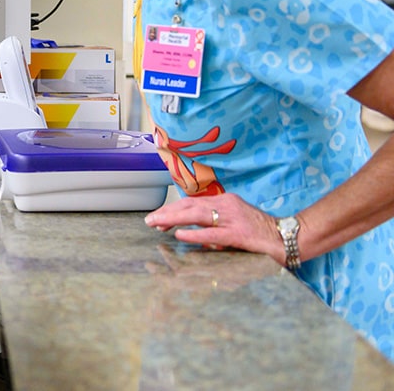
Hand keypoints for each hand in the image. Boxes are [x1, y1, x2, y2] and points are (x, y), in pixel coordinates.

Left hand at [144, 192, 285, 265]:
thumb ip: (215, 227)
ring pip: (196, 215)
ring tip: (157, 225)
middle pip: (190, 205)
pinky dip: (195, 234)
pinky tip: (180, 235)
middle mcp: (226, 205)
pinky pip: (212, 234)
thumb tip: (193, 235)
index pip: (192, 202)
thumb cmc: (262, 233)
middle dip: (167, 213)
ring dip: (173, 219)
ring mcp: (232, 219)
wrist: (289, 237)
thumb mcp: (235, 224)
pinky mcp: (239, 234)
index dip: (173, 209)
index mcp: (225, 201)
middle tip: (150, 221)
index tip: (157, 218)